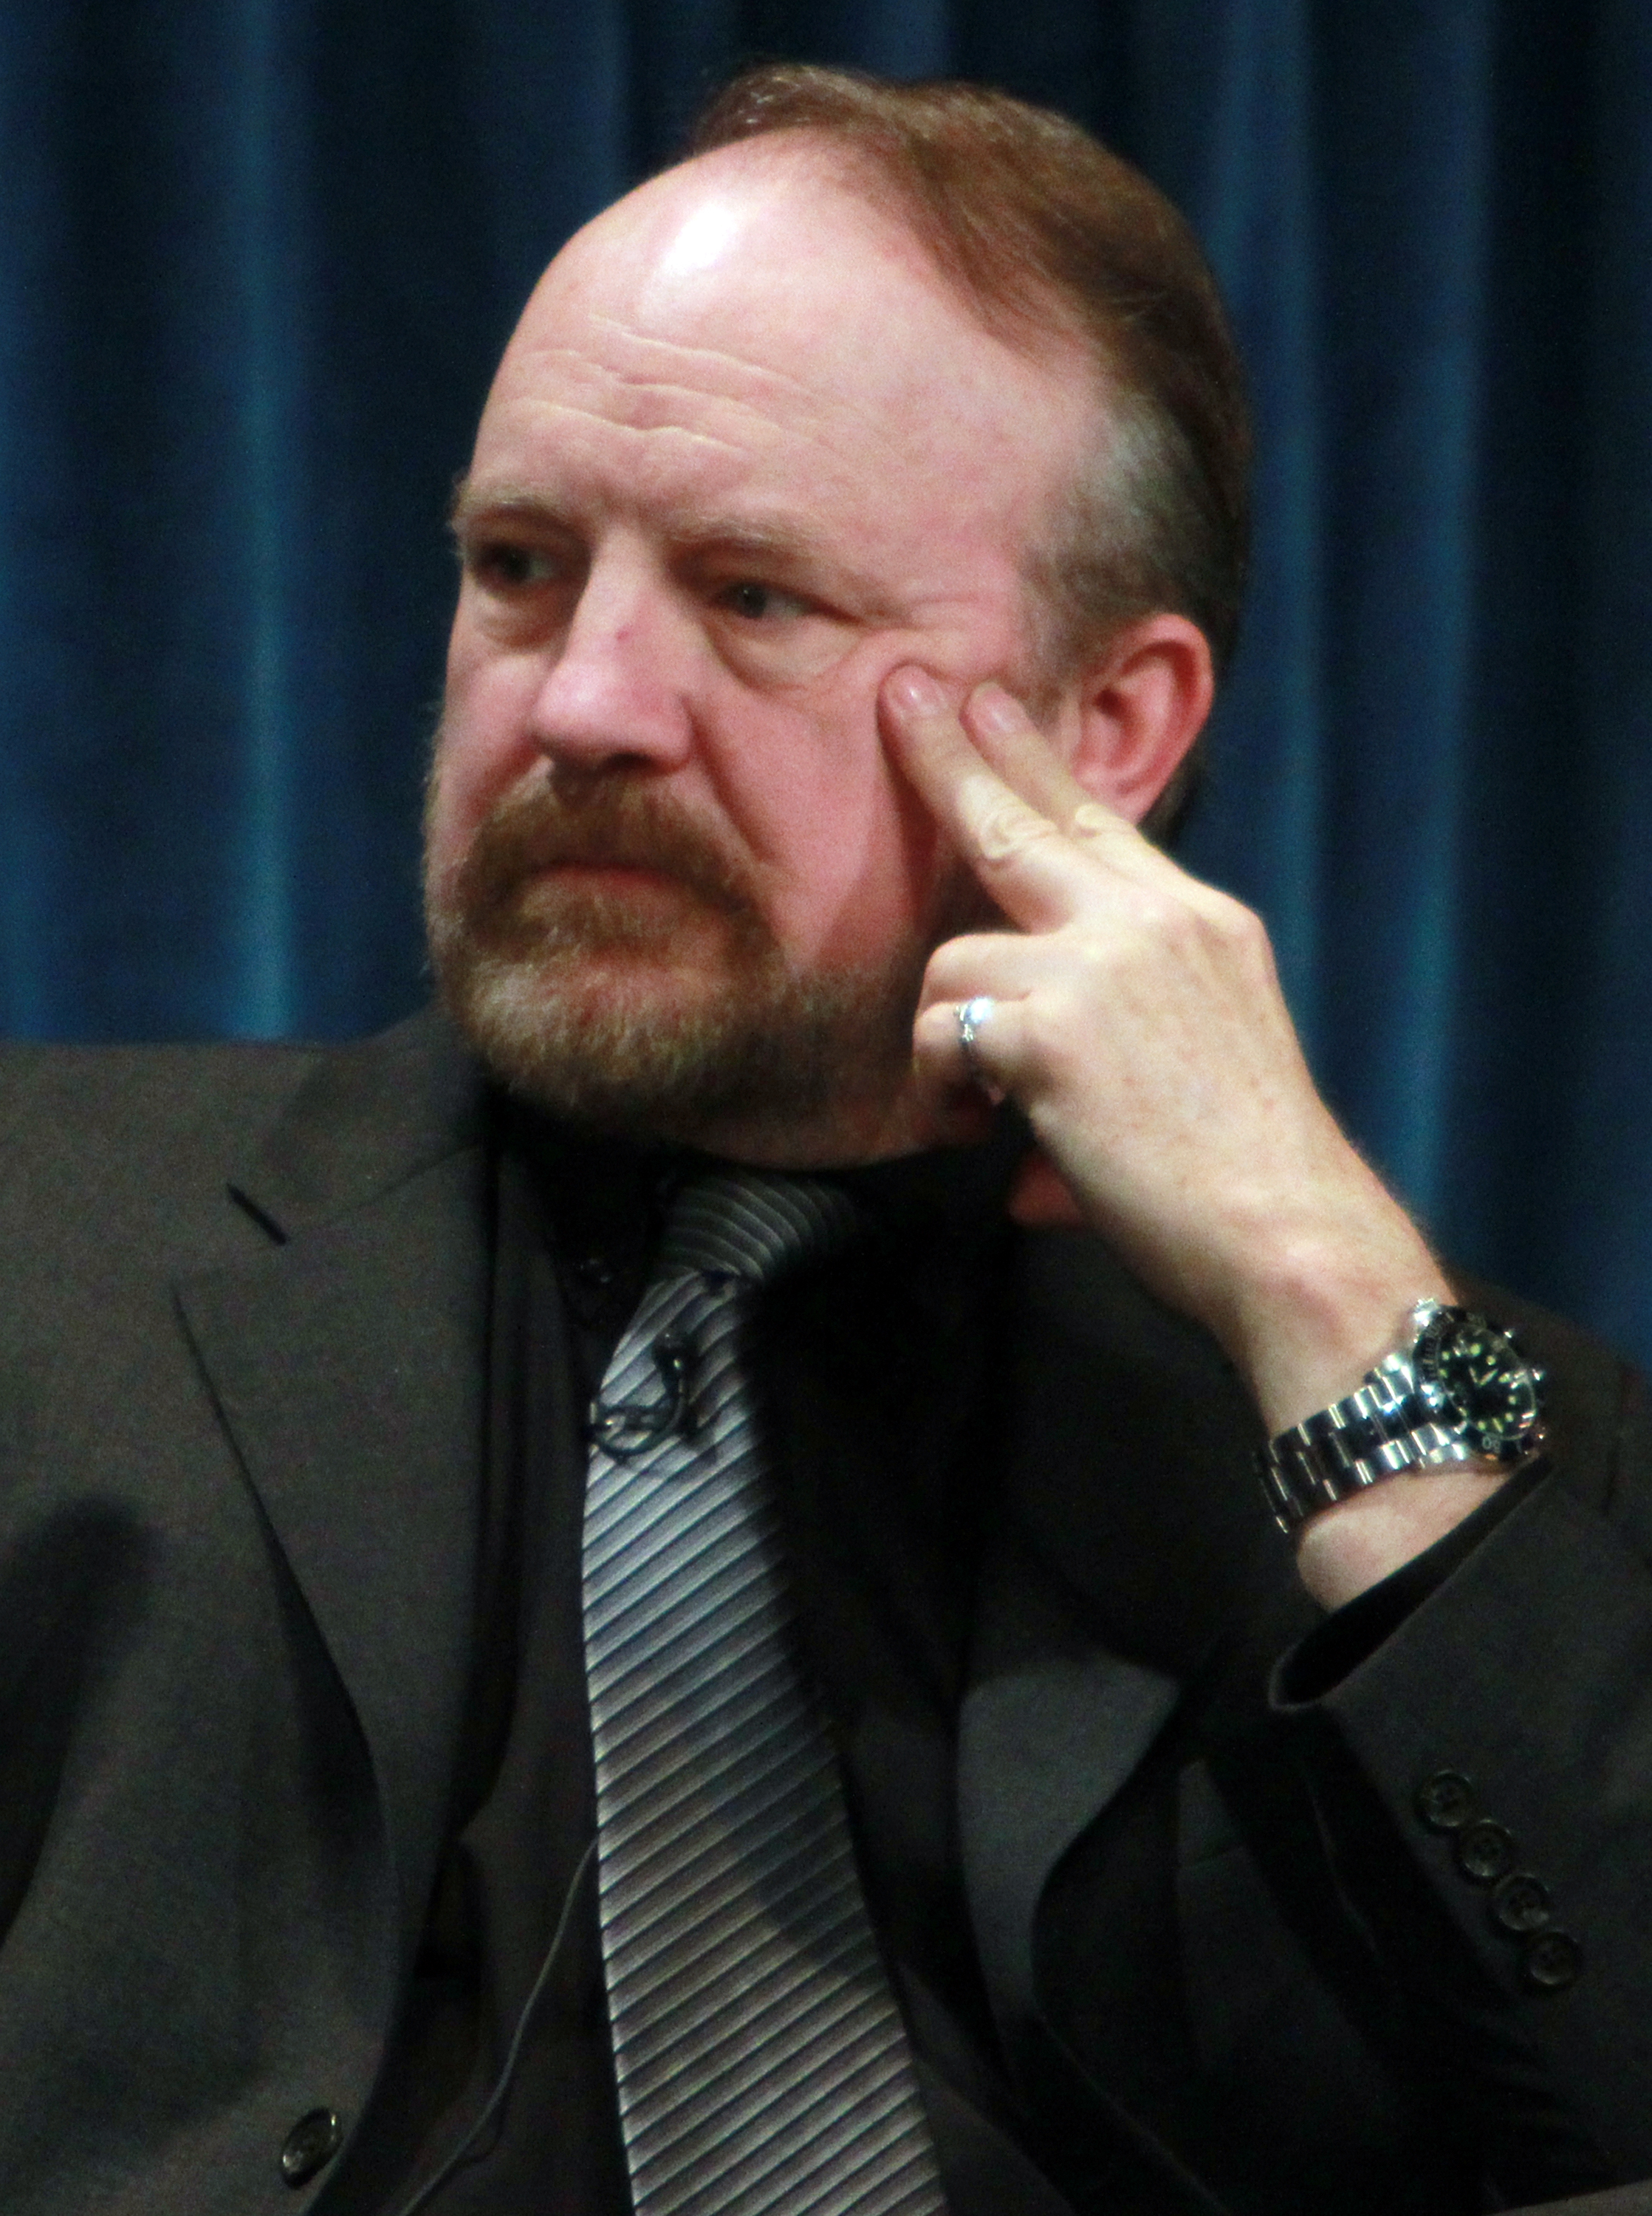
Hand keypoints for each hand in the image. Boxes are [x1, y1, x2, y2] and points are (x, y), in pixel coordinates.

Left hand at [880, 664, 1453, 1443]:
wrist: (1290, 1237)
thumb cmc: (1242, 1182)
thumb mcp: (1201, 1062)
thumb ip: (1114, 1040)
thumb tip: (1024, 1128)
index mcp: (1200, 923)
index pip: (1100, 822)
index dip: (1034, 760)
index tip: (989, 702)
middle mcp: (1155, 921)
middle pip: (1022, 819)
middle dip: (951, 755)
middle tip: (901, 690)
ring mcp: (1102, 963)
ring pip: (954, 958)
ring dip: (947, 1040)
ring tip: (982, 1113)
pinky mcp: (1052, 1026)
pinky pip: (942, 1032)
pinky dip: (943, 1091)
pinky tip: (987, 1134)